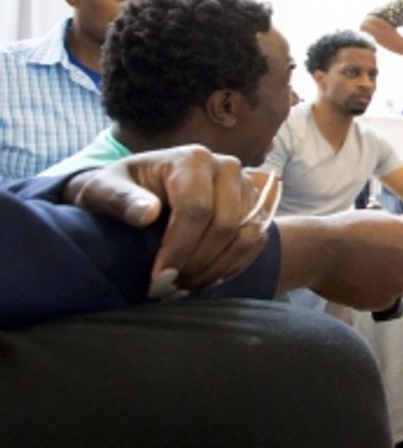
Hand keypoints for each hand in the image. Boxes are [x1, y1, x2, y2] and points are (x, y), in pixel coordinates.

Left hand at [64, 146, 267, 295]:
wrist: (139, 185)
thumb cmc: (118, 190)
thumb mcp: (102, 190)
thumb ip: (118, 199)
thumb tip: (146, 214)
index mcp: (192, 159)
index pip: (196, 209)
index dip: (179, 249)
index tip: (159, 280)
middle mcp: (226, 167)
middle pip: (225, 225)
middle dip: (197, 264)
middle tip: (169, 289)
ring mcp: (245, 187)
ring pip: (246, 235)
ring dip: (217, 269)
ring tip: (185, 287)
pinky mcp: (255, 206)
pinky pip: (255, 242)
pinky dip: (233, 266)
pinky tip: (205, 279)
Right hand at [304, 212, 402, 309]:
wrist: (321, 252)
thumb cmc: (350, 229)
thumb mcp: (385, 219)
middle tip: (391, 257)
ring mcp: (401, 287)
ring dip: (396, 279)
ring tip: (369, 268)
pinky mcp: (384, 303)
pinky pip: (388, 298)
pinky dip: (378, 292)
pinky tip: (360, 280)